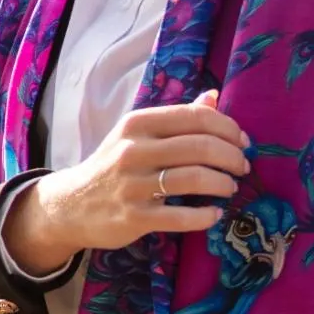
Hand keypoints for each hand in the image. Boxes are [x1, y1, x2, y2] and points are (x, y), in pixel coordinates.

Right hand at [2, 92, 250, 273]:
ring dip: (223, 184)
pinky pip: (181, 216)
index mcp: (137, 124)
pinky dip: (205, 216)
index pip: (195, 117)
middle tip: (242, 167)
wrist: (71, 205)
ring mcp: (133, 185)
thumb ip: (176, 117)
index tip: (242, 141)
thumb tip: (213, 96)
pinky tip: (214, 214)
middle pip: (200, 147)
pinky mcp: (134, 217)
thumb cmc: (112, 166)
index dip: (228, 128)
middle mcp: (133, 151)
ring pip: (194, 179)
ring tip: (230, 187)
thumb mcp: (136, 134)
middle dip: (232, 157)